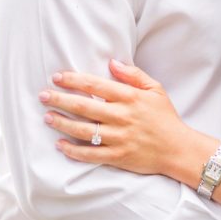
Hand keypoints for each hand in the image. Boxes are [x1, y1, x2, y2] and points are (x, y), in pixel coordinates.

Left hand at [40, 60, 185, 174]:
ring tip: (47, 117)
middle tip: (43, 95)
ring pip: (83, 130)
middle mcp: (121, 117)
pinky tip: (60, 145)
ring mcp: (118, 138)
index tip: (57, 77)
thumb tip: (112, 62)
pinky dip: (73, 150)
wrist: (178, 149)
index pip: (95, 85)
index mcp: (129, 97)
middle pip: (84, 106)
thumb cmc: (165, 117)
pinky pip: (90, 154)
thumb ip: (133, 75)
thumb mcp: (155, 89)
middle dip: (60, 99)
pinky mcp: (117, 157)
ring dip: (62, 123)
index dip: (74, 80)